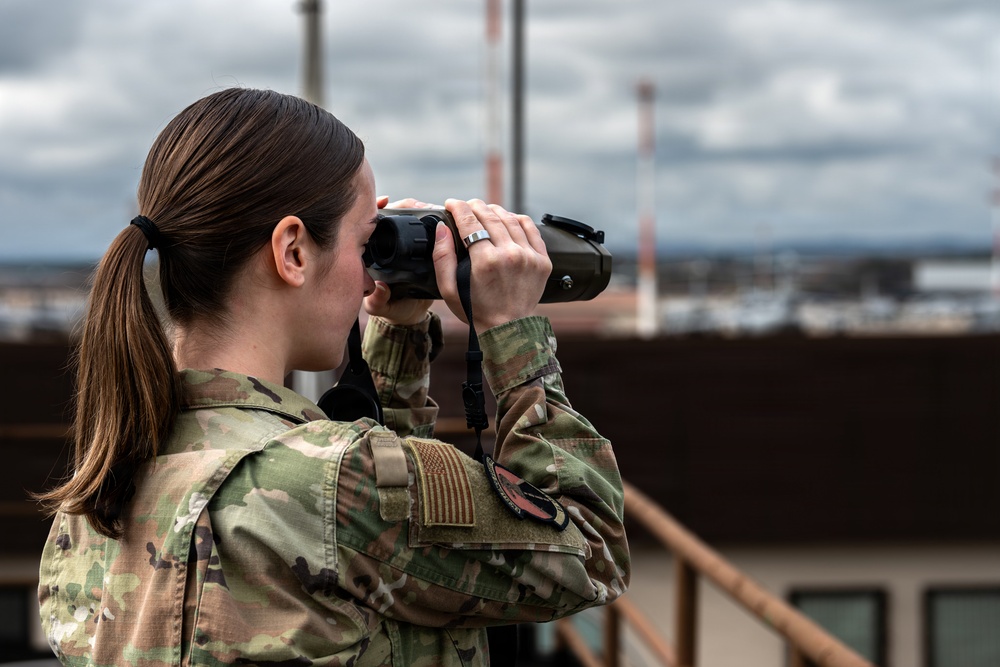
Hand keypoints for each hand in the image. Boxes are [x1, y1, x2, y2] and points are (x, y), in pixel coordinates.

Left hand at [362, 196, 433, 325]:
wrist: (413, 315)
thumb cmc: (392, 308)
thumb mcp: (381, 307)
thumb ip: (377, 301)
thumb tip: (381, 288)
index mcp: (376, 252)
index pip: (374, 224)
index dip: (379, 210)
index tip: (386, 202)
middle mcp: (391, 245)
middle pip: (397, 215)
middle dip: (406, 205)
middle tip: (418, 205)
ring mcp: (409, 246)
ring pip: (414, 218)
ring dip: (422, 209)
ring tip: (431, 207)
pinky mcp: (426, 249)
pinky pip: (430, 229)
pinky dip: (436, 218)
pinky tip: (443, 215)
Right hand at [432, 199, 550, 332]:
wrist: (508, 329)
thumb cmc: (476, 311)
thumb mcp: (448, 289)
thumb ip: (442, 257)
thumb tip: (442, 228)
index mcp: (486, 261)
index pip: (470, 222)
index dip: (458, 208)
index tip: (451, 203)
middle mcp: (510, 255)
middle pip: (490, 216)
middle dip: (474, 206)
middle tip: (465, 205)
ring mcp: (529, 256)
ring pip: (510, 219)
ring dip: (494, 210)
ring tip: (484, 211)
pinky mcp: (542, 260)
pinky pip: (530, 228)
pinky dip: (517, 219)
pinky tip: (507, 219)